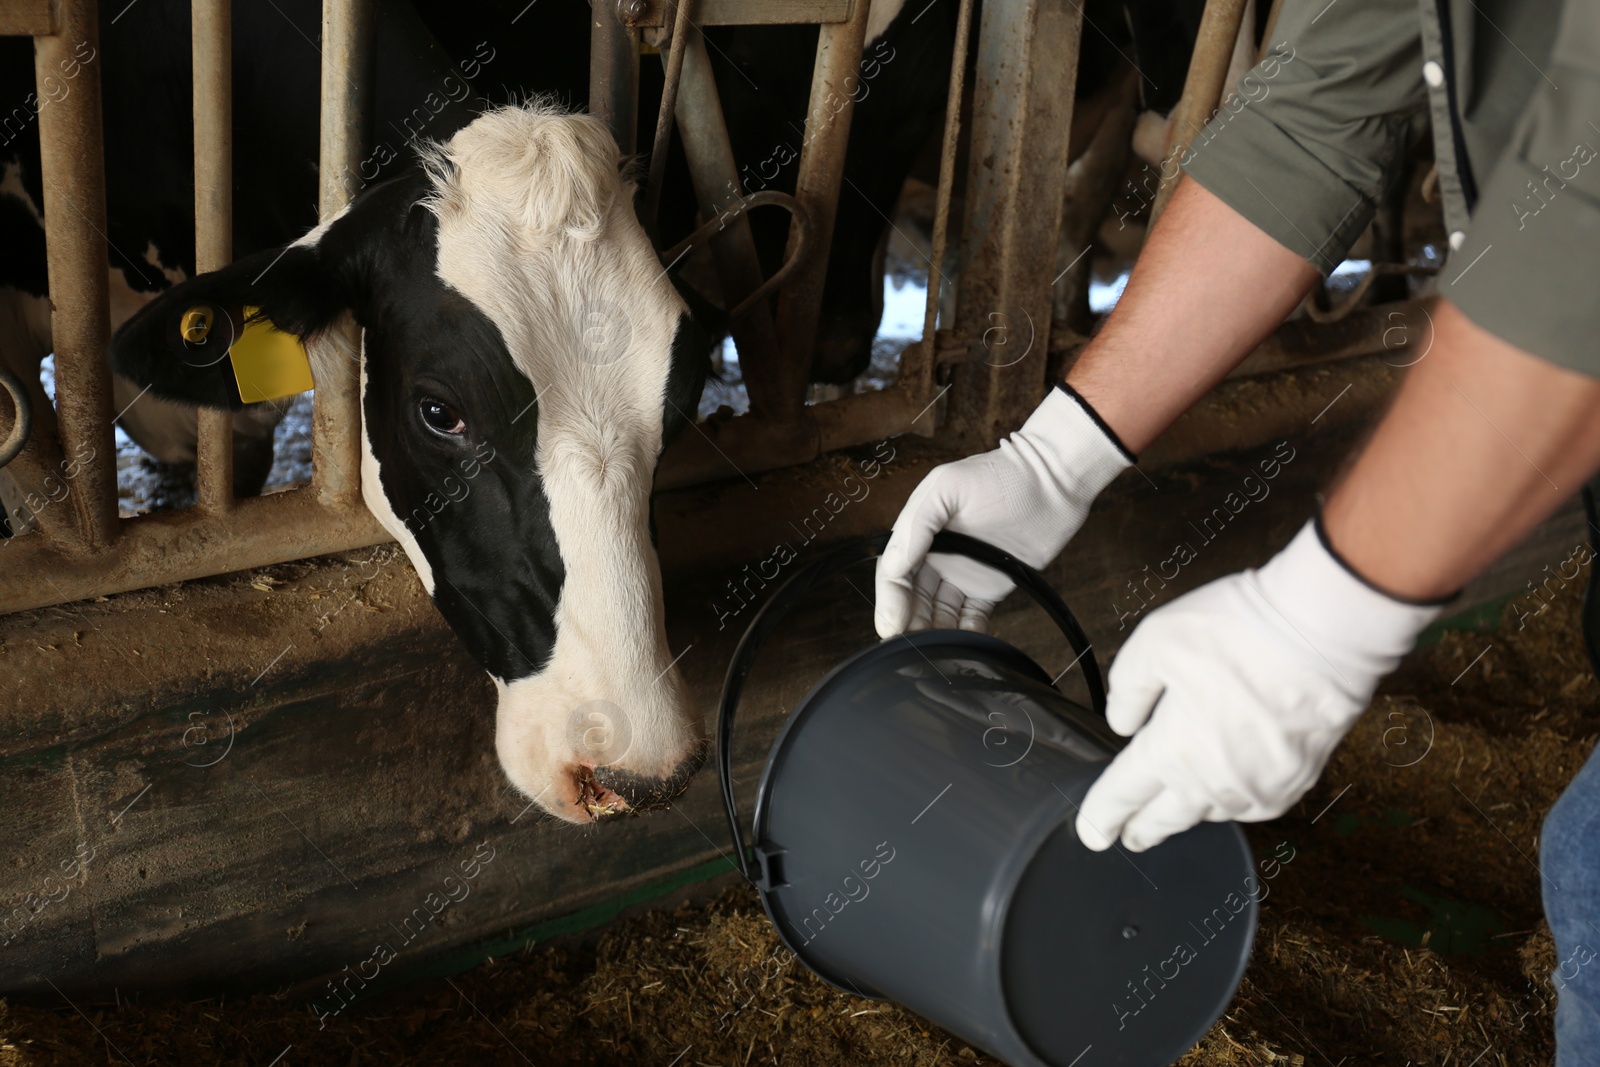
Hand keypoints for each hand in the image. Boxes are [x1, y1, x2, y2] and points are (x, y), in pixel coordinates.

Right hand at [874, 384, 1131, 636]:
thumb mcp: (946, 487)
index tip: (892, 627)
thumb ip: (916, 524)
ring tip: (933, 654)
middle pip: (913, 600)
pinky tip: (964, 647)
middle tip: (908, 650)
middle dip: (908, 625)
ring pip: (939, 613)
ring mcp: (963, 574)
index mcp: (920, 534)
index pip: (894, 575)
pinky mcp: (991, 587)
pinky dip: (966, 634)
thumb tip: (892, 566)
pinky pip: (972, 617)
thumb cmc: (999, 475)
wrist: (1053, 482)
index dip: (890, 603)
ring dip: (934, 634)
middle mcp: (937, 557)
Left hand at [1076, 520, 1443, 852]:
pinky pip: (1252, 805)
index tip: (1091, 833)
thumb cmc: (1240, 632)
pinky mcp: (1296, 782)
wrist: (1324, 634)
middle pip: (1166, 820)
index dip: (1102, 816)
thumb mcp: (1155, 643)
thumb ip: (1128, 690)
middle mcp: (1214, 782)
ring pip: (1210, 813)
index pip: (1124, 795)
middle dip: (1142, 829)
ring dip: (1188, 812)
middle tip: (1128, 836)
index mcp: (1172, 751)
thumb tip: (1121, 722)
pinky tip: (1225, 788)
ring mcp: (1259, 788)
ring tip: (1174, 807)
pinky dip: (1231, 800)